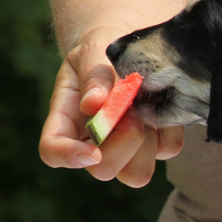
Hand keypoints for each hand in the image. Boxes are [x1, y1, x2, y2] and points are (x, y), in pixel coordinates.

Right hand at [39, 26, 184, 186]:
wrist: (133, 46)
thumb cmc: (103, 50)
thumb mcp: (93, 52)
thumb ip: (93, 76)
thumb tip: (93, 105)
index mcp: (67, 119)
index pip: (53, 152)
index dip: (68, 156)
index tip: (92, 150)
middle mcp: (94, 142)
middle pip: (102, 170)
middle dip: (121, 143)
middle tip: (130, 111)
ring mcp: (128, 148)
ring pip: (137, 174)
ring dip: (146, 142)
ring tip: (144, 107)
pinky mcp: (158, 145)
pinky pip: (168, 148)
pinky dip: (169, 126)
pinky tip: (161, 104)